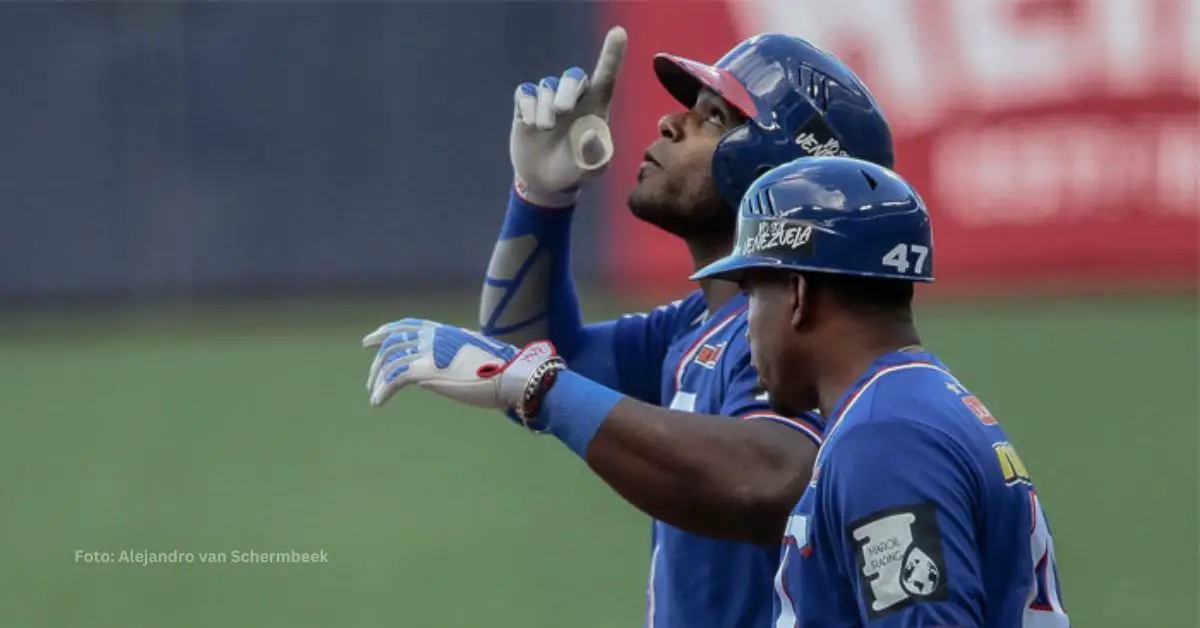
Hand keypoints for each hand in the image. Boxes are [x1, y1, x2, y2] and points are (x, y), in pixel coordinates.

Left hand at [362, 318, 562, 419]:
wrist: (512, 375)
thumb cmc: (502, 369)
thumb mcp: (473, 356)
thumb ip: (452, 358)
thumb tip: (433, 371)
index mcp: (444, 331)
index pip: (408, 325)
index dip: (386, 331)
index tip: (371, 340)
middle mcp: (434, 336)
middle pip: (393, 342)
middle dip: (378, 361)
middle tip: (370, 380)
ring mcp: (430, 351)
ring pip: (391, 361)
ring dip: (378, 379)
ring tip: (375, 395)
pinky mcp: (427, 370)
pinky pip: (395, 379)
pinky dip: (384, 390)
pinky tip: (378, 402)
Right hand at [511, 25, 627, 207]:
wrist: (546, 182)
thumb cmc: (576, 170)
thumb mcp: (592, 169)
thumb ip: (596, 154)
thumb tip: (590, 131)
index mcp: (595, 108)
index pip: (606, 76)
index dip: (612, 54)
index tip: (618, 32)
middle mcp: (574, 99)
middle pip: (572, 76)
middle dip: (567, 89)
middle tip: (562, 111)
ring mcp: (549, 101)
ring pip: (547, 87)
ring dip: (545, 108)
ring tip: (545, 129)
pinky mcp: (526, 107)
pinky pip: (525, 93)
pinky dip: (527, 106)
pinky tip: (529, 123)